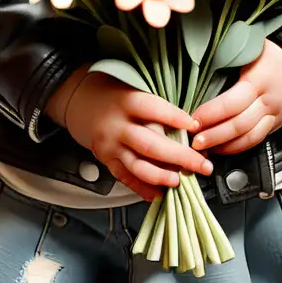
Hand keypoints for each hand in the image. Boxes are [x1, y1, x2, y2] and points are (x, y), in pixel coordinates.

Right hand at [48, 66, 213, 202]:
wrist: (79, 102)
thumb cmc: (112, 93)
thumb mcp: (131, 89)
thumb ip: (154, 108)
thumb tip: (186, 127)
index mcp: (126, 103)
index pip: (153, 109)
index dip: (175, 118)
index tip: (195, 126)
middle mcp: (117, 126)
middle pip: (150, 144)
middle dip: (180, 157)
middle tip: (202, 164)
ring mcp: (110, 146)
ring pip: (138, 166)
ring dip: (162, 176)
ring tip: (180, 181)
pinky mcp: (106, 161)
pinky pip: (126, 178)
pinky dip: (143, 188)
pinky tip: (159, 193)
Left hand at [190, 39, 281, 154]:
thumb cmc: (271, 54)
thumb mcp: (253, 45)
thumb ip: (231, 54)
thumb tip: (201, 57)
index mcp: (259, 79)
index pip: (233, 102)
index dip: (212, 113)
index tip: (193, 119)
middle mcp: (269, 101)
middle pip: (240, 124)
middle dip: (215, 135)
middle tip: (194, 141)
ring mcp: (275, 115)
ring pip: (250, 137)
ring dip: (225, 146)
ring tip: (204, 149)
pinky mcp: (277, 125)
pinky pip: (257, 140)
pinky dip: (238, 147)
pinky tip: (221, 149)